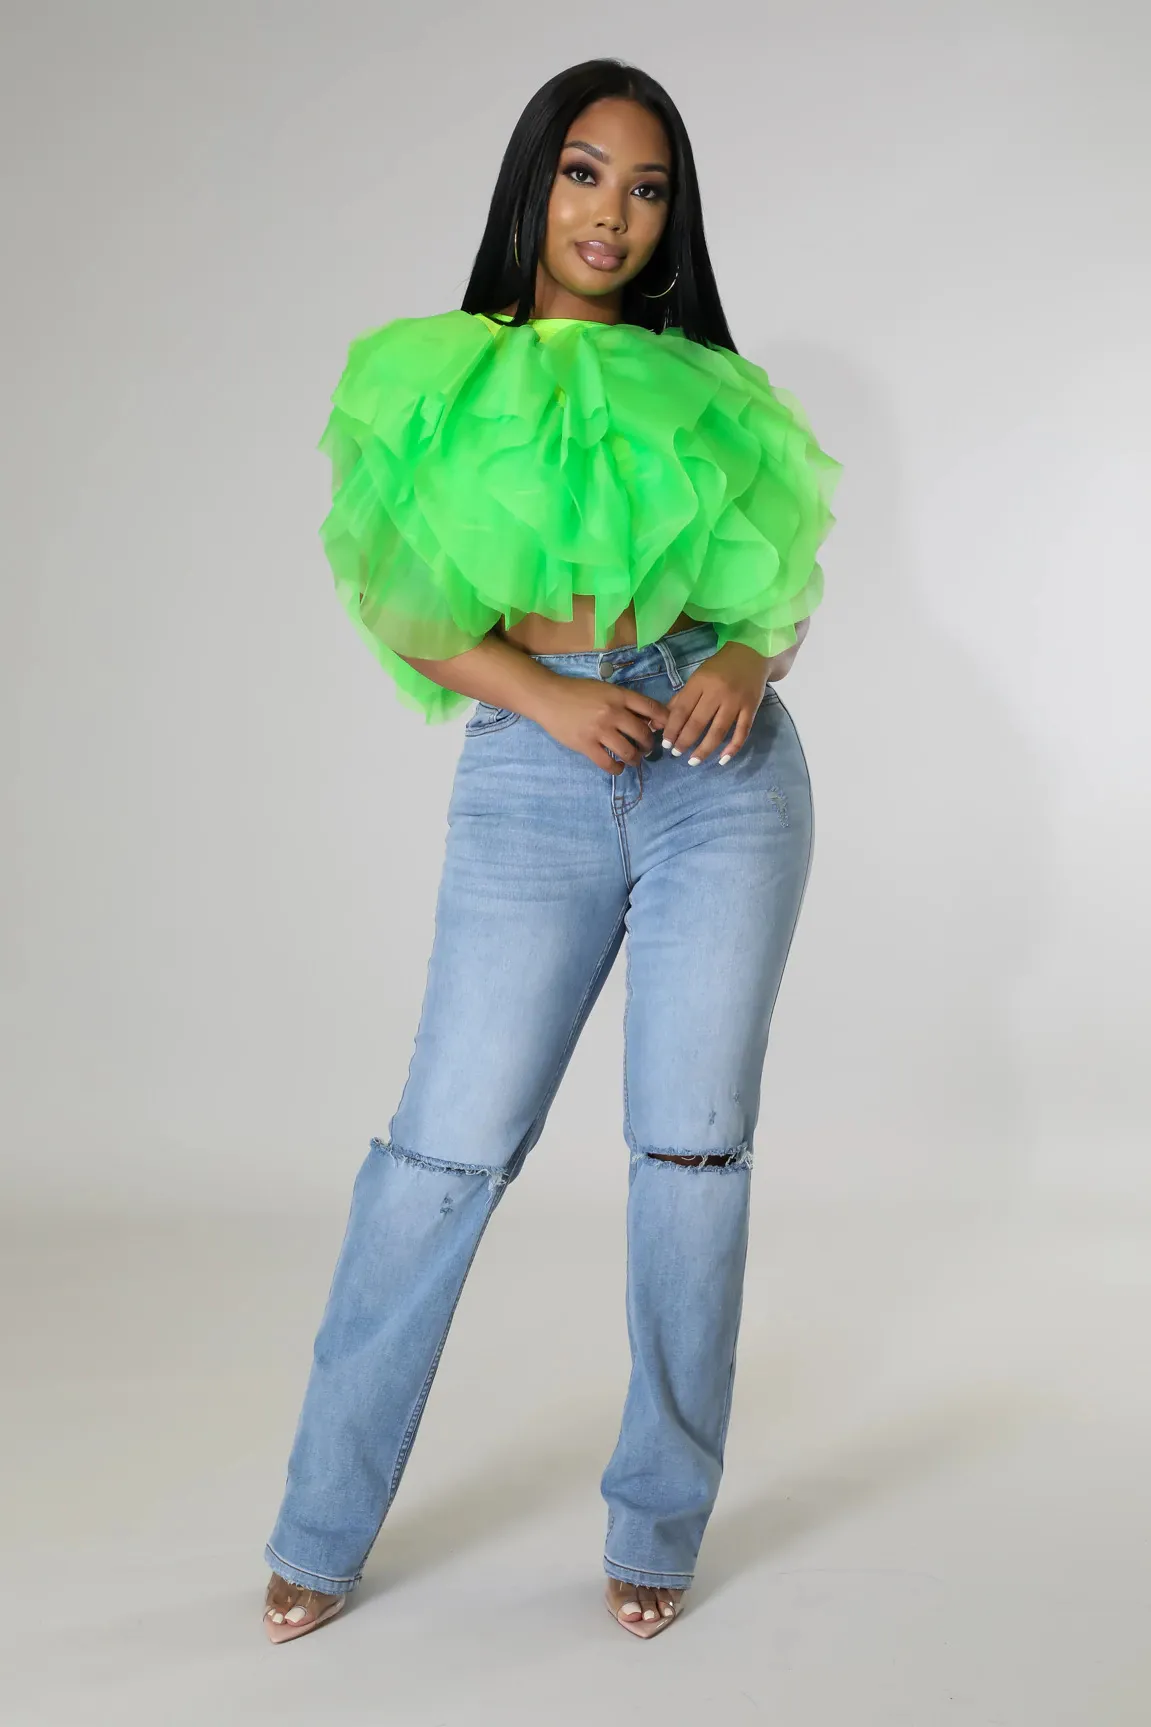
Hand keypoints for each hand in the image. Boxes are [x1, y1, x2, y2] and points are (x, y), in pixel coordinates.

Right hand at [529, 675, 669, 774]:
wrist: (548, 697)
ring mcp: (599, 730)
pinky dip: (617, 769)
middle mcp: (612, 713)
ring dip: (635, 759)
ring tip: (634, 759)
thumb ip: (624, 702)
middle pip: (642, 733)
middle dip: (649, 744)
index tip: (666, 729)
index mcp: (619, 696)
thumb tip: (647, 719)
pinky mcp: (586, 745)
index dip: (664, 720)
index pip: (651, 708)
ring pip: (628, 751)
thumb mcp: (604, 690)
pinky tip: (618, 767)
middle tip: (646, 748)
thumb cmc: (577, 692)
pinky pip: (608, 763)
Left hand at [662, 642, 768, 765]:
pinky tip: (722, 759)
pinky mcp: (751, 708)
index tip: (666, 744)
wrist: (751, 654)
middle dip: (685, 741)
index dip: (672, 729)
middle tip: (676, 753)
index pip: (682, 710)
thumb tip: (658, 724)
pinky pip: (742, 731)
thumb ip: (679, 700)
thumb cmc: (719, 669)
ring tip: (693, 761)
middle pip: (698, 722)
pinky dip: (733, 747)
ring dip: (705, 749)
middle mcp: (717, 692)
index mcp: (700, 683)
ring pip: (718, 731)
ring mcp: (735, 701)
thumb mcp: (696, 679)